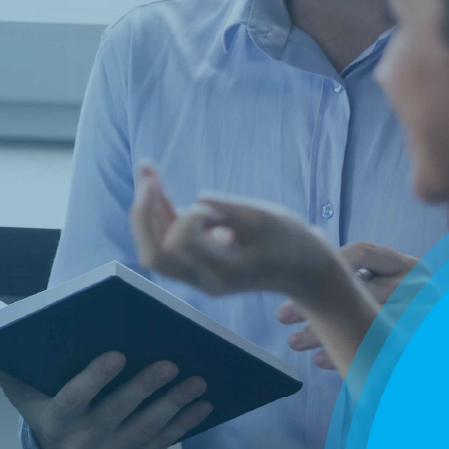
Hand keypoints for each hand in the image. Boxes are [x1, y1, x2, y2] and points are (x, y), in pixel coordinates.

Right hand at [0, 352, 211, 448]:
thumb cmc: (47, 416)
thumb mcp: (25, 398)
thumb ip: (6, 370)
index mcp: (56, 422)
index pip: (76, 399)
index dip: (96, 378)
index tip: (117, 353)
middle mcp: (83, 443)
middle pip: (118, 412)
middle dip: (146, 387)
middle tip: (171, 362)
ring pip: (146, 428)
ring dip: (174, 404)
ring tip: (197, 380)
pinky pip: (162, 444)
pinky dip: (185, 425)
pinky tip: (202, 405)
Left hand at [128, 163, 337, 300]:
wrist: (303, 270)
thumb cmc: (291, 241)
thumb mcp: (267, 218)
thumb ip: (230, 208)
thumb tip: (198, 196)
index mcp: (225, 271)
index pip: (180, 245)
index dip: (186, 216)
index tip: (212, 208)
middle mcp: (205, 279)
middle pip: (155, 255)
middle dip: (144, 213)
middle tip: (147, 173)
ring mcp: (198, 276)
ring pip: (155, 249)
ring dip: (147, 209)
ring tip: (146, 169)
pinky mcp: (196, 264)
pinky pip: (167, 242)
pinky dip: (159, 213)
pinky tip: (154, 181)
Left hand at [278, 241, 417, 368]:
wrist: (446, 337)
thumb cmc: (406, 307)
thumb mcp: (393, 286)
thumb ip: (361, 275)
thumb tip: (307, 260)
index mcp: (411, 268)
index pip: (364, 253)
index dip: (325, 264)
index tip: (296, 277)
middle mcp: (420, 290)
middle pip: (356, 290)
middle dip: (315, 303)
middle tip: (283, 314)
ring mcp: (422, 319)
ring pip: (360, 323)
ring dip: (322, 334)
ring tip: (294, 341)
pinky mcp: (416, 348)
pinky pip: (372, 351)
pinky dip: (343, 356)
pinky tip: (320, 358)